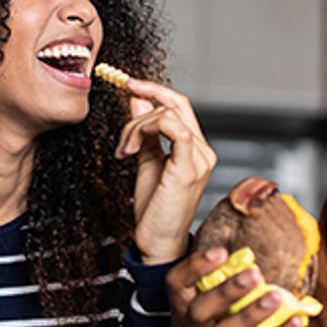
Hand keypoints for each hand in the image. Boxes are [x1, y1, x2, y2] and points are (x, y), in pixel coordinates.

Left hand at [115, 78, 216, 263]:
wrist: (157, 242)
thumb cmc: (154, 209)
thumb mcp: (146, 160)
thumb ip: (145, 130)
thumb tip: (138, 100)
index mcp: (195, 149)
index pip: (180, 105)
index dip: (156, 90)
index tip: (130, 84)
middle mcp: (203, 151)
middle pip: (176, 104)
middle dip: (142, 105)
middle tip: (122, 121)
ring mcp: (200, 159)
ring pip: (169, 114)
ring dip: (137, 126)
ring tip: (125, 149)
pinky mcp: (189, 168)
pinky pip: (174, 129)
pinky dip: (148, 129)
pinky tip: (132, 148)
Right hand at [166, 247, 307, 326]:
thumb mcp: (237, 313)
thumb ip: (241, 291)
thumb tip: (255, 264)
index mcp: (184, 316)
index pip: (176, 286)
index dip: (195, 267)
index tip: (223, 253)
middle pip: (196, 312)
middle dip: (225, 291)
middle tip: (254, 274)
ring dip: (249, 315)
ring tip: (276, 298)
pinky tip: (295, 323)